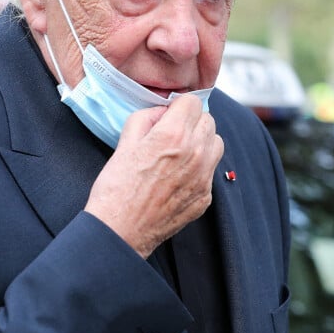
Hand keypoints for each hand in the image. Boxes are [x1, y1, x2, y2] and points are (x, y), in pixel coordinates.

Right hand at [84, 94, 223, 257]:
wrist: (120, 231)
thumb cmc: (117, 187)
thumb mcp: (124, 141)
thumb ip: (146, 117)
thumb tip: (162, 112)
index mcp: (174, 135)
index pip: (194, 101)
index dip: (179, 105)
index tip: (170, 114)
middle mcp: (195, 153)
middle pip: (208, 120)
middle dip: (192, 121)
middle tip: (173, 132)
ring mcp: (203, 176)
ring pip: (216, 143)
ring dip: (202, 141)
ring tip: (181, 152)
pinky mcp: (205, 196)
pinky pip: (211, 170)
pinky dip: (200, 167)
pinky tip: (178, 175)